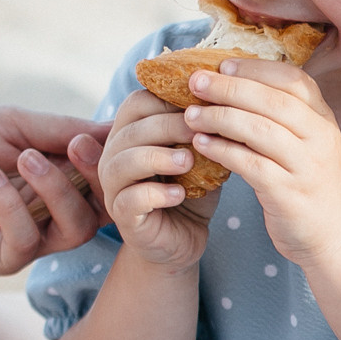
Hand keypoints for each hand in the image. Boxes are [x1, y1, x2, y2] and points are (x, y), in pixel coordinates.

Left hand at [0, 106, 110, 274]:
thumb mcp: (14, 124)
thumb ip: (65, 129)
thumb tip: (118, 125)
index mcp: (59, 181)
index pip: (106, 183)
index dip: (111, 164)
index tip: (94, 137)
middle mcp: (50, 213)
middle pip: (101, 211)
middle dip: (94, 180)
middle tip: (75, 148)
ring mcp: (28, 239)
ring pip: (73, 231)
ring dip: (57, 191)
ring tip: (25, 158)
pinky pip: (25, 242)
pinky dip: (13, 207)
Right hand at [97, 90, 216, 269]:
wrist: (183, 240)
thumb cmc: (190, 191)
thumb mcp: (201, 156)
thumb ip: (204, 131)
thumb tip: (226, 100)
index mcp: (131, 133)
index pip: (138, 102)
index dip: (169, 99)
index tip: (202, 104)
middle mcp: (115, 155)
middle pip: (132, 128)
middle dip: (169, 125)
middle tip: (201, 130)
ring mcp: (114, 186)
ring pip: (125, 161)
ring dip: (159, 157)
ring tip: (189, 161)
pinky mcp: (122, 215)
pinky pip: (131, 199)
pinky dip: (157, 194)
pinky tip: (181, 194)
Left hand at [177, 60, 340, 263]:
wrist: (335, 238)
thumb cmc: (311, 187)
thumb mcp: (308, 145)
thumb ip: (283, 118)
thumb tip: (237, 85)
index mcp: (324, 120)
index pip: (293, 80)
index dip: (256, 69)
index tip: (223, 64)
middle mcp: (320, 138)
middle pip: (272, 101)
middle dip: (230, 87)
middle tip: (196, 82)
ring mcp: (307, 167)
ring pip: (259, 130)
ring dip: (220, 118)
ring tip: (191, 114)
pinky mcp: (289, 194)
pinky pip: (250, 164)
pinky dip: (222, 151)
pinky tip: (202, 144)